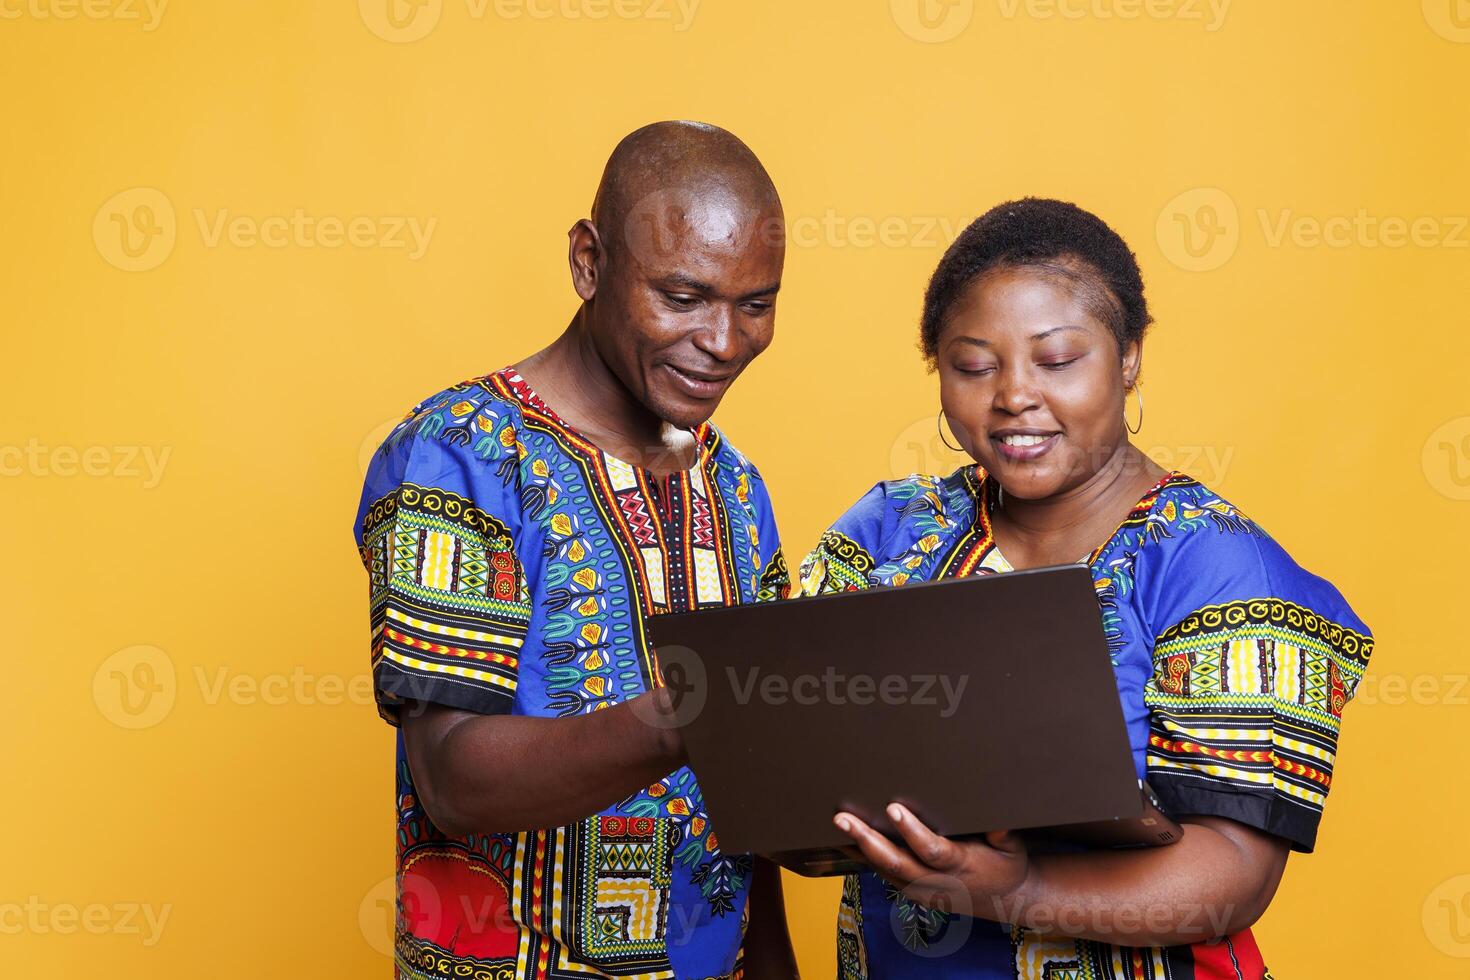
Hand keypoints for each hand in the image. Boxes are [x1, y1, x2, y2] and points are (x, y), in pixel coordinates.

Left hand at [834, 804, 1030, 918]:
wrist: (1005, 901)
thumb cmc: (1006, 864)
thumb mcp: (1012, 846)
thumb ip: (1003, 831)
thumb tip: (997, 818)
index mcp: (961, 865)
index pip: (931, 849)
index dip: (911, 831)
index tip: (893, 808)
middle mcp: (937, 881)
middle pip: (897, 863)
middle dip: (867, 840)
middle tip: (843, 818)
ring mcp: (922, 890)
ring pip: (885, 870)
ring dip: (858, 848)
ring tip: (836, 825)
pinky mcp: (914, 891)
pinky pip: (884, 874)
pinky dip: (863, 858)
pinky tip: (844, 841)